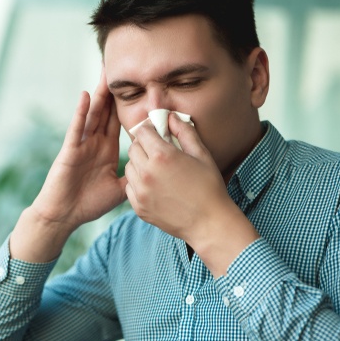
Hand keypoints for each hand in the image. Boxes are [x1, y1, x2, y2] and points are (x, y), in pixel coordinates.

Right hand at [10, 71, 127, 262]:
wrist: (64, 215)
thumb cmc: (87, 204)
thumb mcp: (118, 190)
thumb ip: (133, 177)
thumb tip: (154, 172)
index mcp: (106, 150)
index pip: (119, 123)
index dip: (128, 106)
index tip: (140, 89)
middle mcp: (94, 143)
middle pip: (107, 112)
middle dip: (114, 92)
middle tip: (122, 69)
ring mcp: (82, 144)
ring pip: (93, 114)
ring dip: (99, 94)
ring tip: (105, 73)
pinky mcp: (70, 150)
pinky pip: (77, 128)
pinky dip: (81, 112)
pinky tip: (86, 96)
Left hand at [125, 114, 258, 275]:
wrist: (209, 223)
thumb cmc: (209, 186)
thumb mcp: (201, 154)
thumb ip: (184, 131)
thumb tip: (170, 117)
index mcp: (162, 156)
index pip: (142, 132)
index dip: (150, 130)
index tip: (158, 133)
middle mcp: (146, 173)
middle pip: (133, 148)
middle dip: (144, 145)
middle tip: (159, 151)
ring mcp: (140, 192)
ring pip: (129, 167)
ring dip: (140, 164)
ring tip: (158, 169)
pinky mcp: (138, 207)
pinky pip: (130, 187)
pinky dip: (138, 183)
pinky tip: (155, 186)